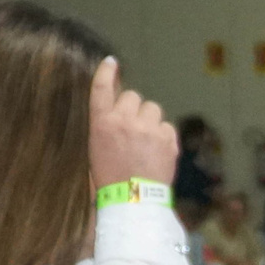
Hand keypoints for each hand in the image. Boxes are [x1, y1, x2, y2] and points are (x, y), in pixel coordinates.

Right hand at [87, 56, 176, 188]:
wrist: (134, 202)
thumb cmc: (110, 181)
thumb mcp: (97, 150)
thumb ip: (107, 126)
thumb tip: (118, 111)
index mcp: (102, 123)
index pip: (101, 89)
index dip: (106, 73)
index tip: (111, 62)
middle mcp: (125, 120)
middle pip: (133, 97)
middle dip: (134, 109)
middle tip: (133, 130)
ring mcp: (148, 128)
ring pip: (152, 109)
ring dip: (150, 121)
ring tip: (146, 143)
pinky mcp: (168, 139)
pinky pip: (167, 126)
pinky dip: (164, 136)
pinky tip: (158, 152)